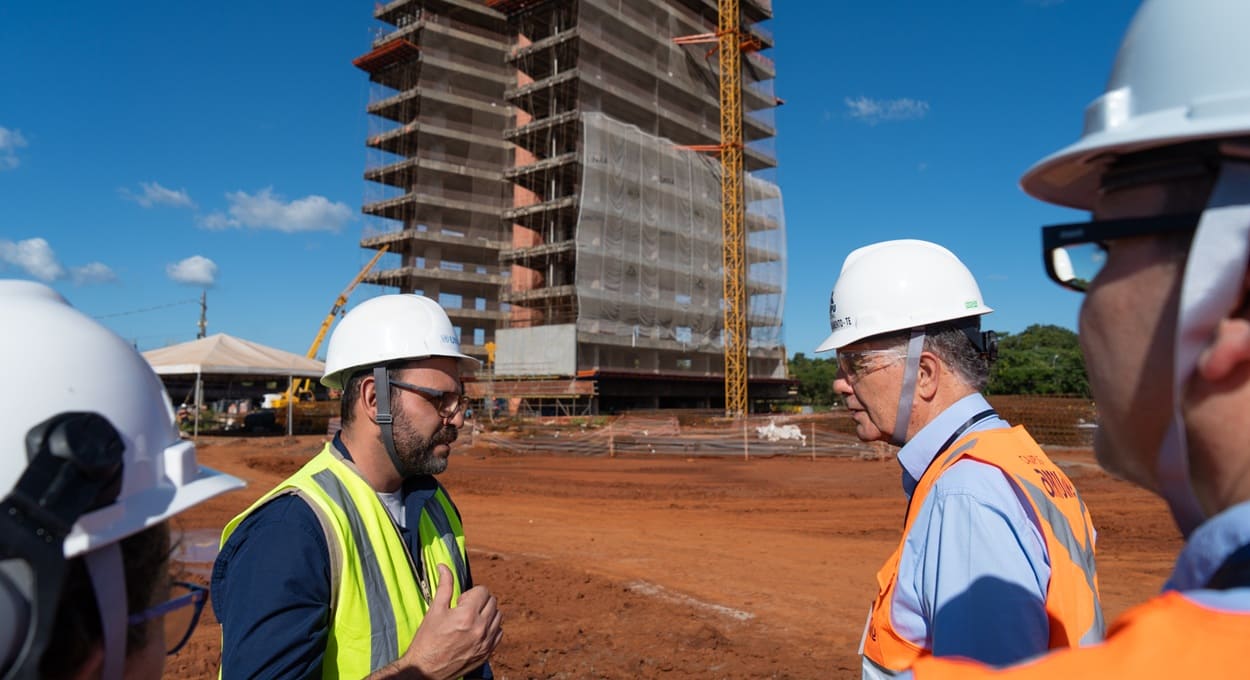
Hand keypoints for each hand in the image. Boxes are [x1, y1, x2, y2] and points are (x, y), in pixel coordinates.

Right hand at [381, 564, 501, 679]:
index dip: (471, 593)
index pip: (483, 591)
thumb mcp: (434, 610)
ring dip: (487, 613)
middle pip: (493, 602)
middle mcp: (480, 628)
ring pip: (498, 617)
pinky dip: (491, 629)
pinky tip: (476, 631)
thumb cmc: (427, 640)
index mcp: (467, 615)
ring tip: (470, 620)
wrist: (425, 669)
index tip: (460, 601)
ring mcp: (486, 642)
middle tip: (464, 610)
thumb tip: (443, 566)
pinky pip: (499, 633)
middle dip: (480, 601)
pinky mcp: (487, 653)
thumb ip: (444, 586)